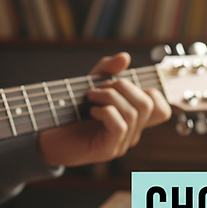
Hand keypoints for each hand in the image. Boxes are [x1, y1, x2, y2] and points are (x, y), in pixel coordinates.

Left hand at [37, 52, 170, 166]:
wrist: (45, 137)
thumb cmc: (67, 113)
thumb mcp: (89, 84)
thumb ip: (106, 70)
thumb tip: (125, 57)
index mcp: (132, 119)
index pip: (161, 109)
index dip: (153, 92)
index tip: (124, 84)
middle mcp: (131, 133)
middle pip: (149, 104)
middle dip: (124, 86)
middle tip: (100, 87)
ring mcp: (121, 143)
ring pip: (133, 113)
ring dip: (109, 96)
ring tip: (90, 96)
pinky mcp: (108, 150)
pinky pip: (120, 126)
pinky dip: (106, 111)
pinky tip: (92, 111)